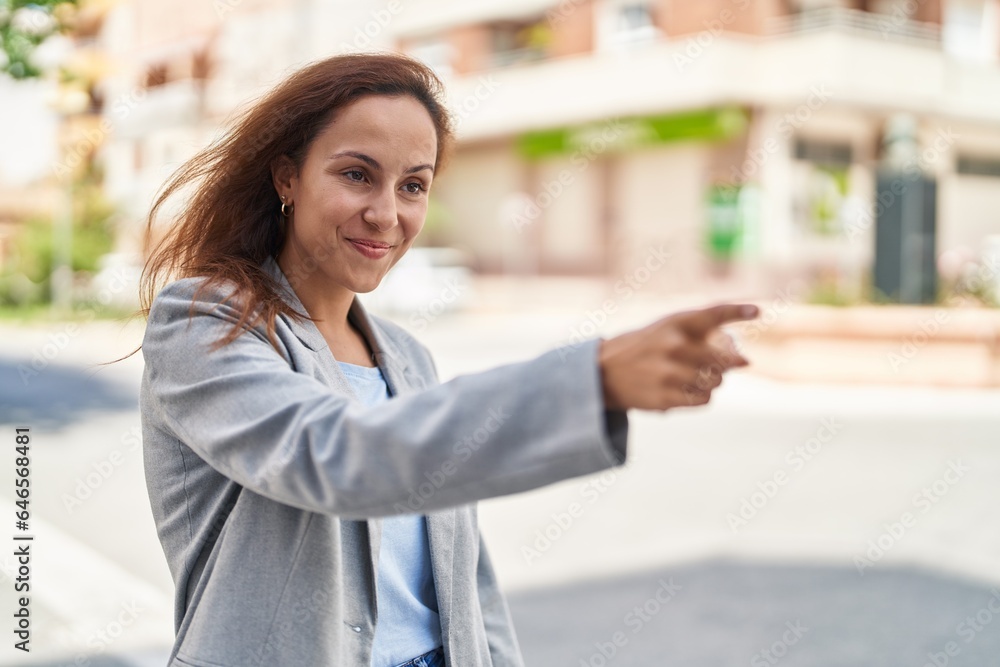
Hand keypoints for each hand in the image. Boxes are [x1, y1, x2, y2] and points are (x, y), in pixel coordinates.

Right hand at [597, 304, 758, 411]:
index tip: (759, 310)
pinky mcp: (665, 397)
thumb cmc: (647, 347)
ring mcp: (668, 373)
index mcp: (675, 322)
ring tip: (690, 378)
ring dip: (712, 383)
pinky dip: (702, 397)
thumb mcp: (668, 329)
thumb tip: (746, 362)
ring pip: (715, 383)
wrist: (605, 372)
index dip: (738, 310)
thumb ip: (704, 336)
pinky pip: (704, 400)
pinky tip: (686, 390)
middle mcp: (672, 345)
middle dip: (724, 367)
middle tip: (708, 366)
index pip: (713, 313)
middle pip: (723, 361)